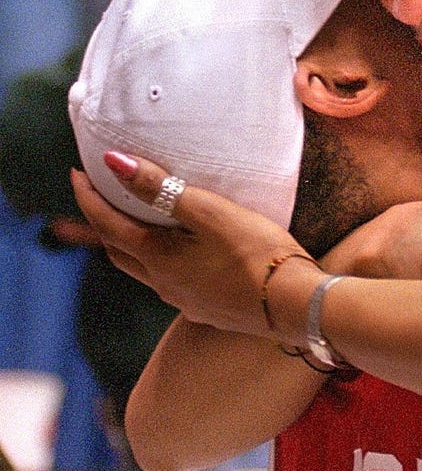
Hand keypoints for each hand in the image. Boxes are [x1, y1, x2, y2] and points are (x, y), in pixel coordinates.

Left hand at [71, 155, 303, 335]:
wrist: (295, 306)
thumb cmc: (257, 253)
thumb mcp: (210, 212)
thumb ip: (161, 188)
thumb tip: (115, 163)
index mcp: (158, 257)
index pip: (106, 225)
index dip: (88, 197)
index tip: (78, 172)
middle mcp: (162, 283)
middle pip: (117, 250)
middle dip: (103, 221)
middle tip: (102, 193)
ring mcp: (184, 299)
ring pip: (142, 268)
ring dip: (129, 242)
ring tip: (137, 218)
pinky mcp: (206, 307)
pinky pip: (169, 280)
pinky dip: (159, 259)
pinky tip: (182, 252)